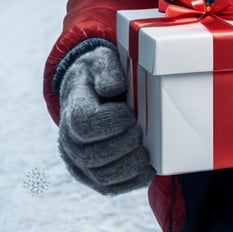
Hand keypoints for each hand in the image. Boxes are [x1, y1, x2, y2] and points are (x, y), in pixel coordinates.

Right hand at [58, 44, 153, 194]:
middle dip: (125, 144)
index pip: (86, 124)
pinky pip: (109, 187)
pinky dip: (130, 181)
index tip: (130, 112)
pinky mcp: (91, 175)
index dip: (112, 121)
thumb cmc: (99, 75)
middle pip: (94, 155)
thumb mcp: (102, 60)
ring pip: (102, 176)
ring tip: (146, 150)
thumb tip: (114, 88)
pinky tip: (146, 170)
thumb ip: (107, 70)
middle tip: (141, 130)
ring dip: (129, 165)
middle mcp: (70, 141)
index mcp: (73, 111)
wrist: (88, 90)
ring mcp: (78, 162)